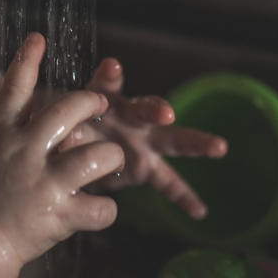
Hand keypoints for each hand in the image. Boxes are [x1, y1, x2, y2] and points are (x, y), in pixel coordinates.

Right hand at [0, 33, 124, 266]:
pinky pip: (102, 208)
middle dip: (91, 103)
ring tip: (111, 162)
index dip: (27, 61)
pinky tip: (98, 209)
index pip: (14, 90)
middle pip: (67, 111)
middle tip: (101, 104)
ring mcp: (42, 184)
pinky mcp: (59, 215)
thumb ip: (12, 129)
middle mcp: (22, 153)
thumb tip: (33, 104)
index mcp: (2, 135)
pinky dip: (106, 209)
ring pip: (98, 156)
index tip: (38, 37)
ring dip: (111, 157)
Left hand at [59, 58, 226, 219]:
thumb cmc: (66, 131)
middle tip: (166, 112)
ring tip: (218, 146)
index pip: (106, 85)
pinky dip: (182, 196)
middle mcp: (129, 118)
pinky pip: (168, 182)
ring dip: (194, 142)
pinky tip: (199, 210)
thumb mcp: (59, 129)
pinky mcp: (147, 168)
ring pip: (172, 139)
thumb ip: (63, 132)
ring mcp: (143, 142)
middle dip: (157, 108)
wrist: (73, 154)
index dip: (109, 76)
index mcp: (104, 100)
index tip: (112, 67)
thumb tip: (62, 139)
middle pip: (147, 109)